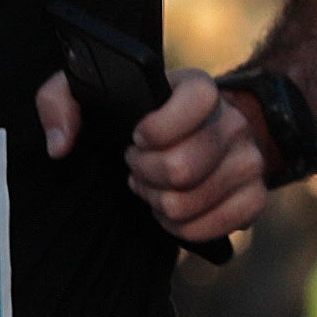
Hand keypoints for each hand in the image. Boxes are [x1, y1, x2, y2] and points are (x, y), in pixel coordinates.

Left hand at [24, 62, 271, 245]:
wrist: (190, 138)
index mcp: (198, 87)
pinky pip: (222, 225)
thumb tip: (60, 144)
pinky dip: (188, 228)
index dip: (157, 127)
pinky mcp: (256, 196)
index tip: (135, 136)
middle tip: (137, 168)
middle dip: (146, 175)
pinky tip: (173, 213)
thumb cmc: (133, 116)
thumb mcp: (89, 94)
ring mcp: (249, 161)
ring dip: (161, 203)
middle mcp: (233, 121)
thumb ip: (60, 101)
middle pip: (182, 166)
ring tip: (153, 188)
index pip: (195, 99)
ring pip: (191, 202)